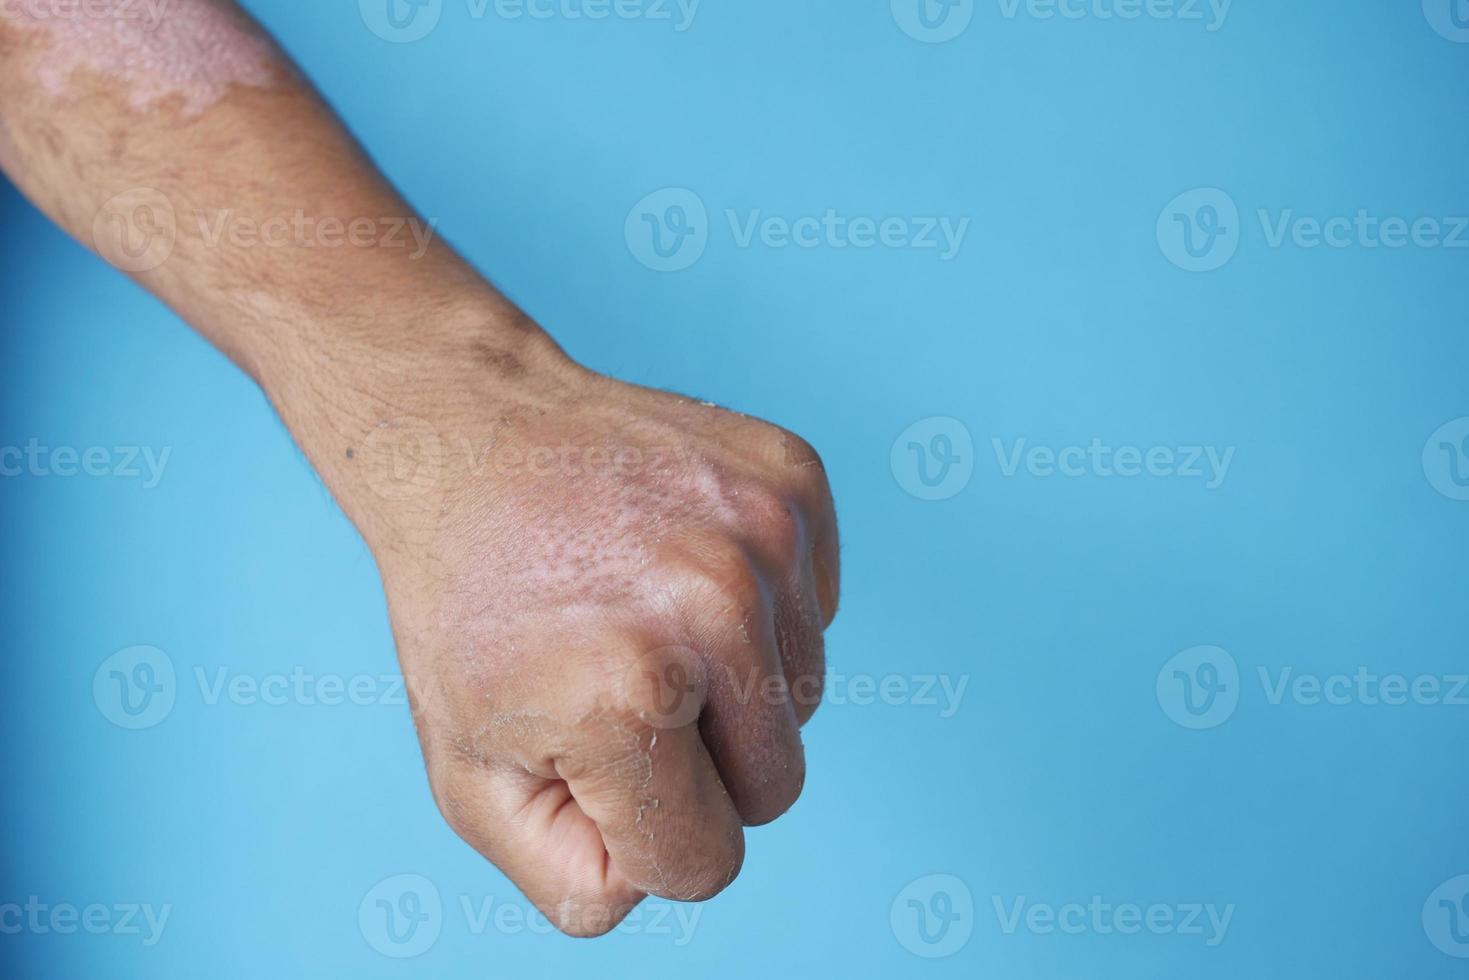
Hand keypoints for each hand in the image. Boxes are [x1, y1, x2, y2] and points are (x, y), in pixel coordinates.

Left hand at [340, 330, 839, 935]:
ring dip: (736, 682)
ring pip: (805, 698)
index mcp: (630, 700)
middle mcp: (717, 612)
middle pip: (777, 787)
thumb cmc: (466, 612)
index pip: (709, 862)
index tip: (592, 754)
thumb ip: (572, 879)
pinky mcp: (794, 482)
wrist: (466, 437)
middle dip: (703, 764)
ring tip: (646, 614)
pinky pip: (819, 612)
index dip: (648, 829)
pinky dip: (763, 609)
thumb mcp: (470, 776)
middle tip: (620, 683)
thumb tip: (661, 879)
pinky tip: (680, 563)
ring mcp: (764, 535)